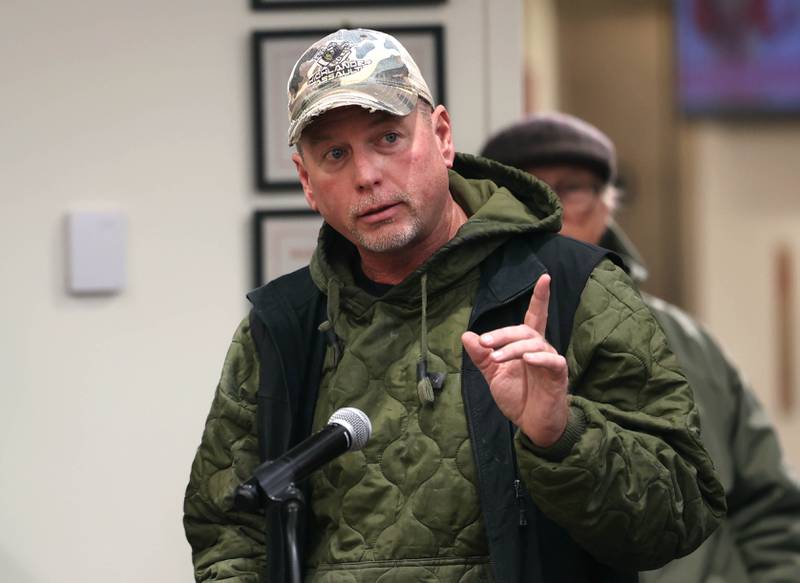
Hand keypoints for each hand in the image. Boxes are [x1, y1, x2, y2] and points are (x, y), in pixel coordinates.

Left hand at [461, 274, 568, 446]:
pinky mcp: (558, 376)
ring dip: (512, 348)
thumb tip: (467, 335)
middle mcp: (540, 349)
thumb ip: (481, 357)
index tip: (545, 277)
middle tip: (484, 344)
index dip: (540, 298)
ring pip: (533, 343)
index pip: (534, 317)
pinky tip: (527, 358)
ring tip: (495, 358)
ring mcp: (550, 362)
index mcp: (526, 346)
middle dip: (502, 334)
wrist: (533, 426)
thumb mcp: (493, 376)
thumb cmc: (518, 398)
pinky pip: (552, 360)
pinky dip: (539, 357)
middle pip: (525, 330)